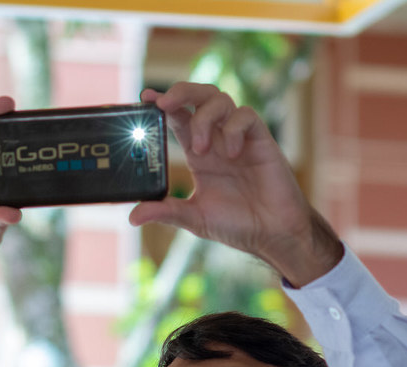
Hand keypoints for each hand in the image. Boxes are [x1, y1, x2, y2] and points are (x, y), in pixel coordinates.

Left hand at [129, 82, 342, 286]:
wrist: (274, 234)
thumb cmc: (238, 225)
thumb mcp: (195, 218)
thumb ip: (167, 212)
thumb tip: (133, 217)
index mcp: (199, 153)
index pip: (178, 117)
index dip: (162, 104)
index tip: (145, 98)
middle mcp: (217, 139)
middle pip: (198, 97)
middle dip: (180, 92)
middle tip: (164, 104)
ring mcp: (239, 137)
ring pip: (220, 99)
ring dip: (204, 118)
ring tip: (200, 149)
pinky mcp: (261, 140)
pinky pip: (245, 116)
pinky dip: (232, 129)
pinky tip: (231, 154)